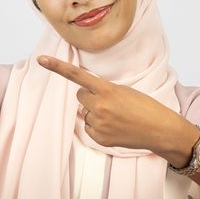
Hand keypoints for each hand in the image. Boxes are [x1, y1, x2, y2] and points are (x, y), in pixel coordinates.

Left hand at [37, 54, 196, 160]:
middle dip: (90, 97)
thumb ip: (102, 91)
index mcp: (106, 90)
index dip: (57, 67)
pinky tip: (114, 127)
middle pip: (80, 96)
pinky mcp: (99, 138)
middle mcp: (99, 107)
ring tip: (116, 117)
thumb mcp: (124, 90)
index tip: (41, 60)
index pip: (76, 76)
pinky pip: (89, 128)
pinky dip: (98, 126)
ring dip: (95, 113)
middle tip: (110, 102)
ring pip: (84, 113)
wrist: (159, 129)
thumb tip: (84, 99)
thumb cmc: (145, 106)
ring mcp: (98, 124)